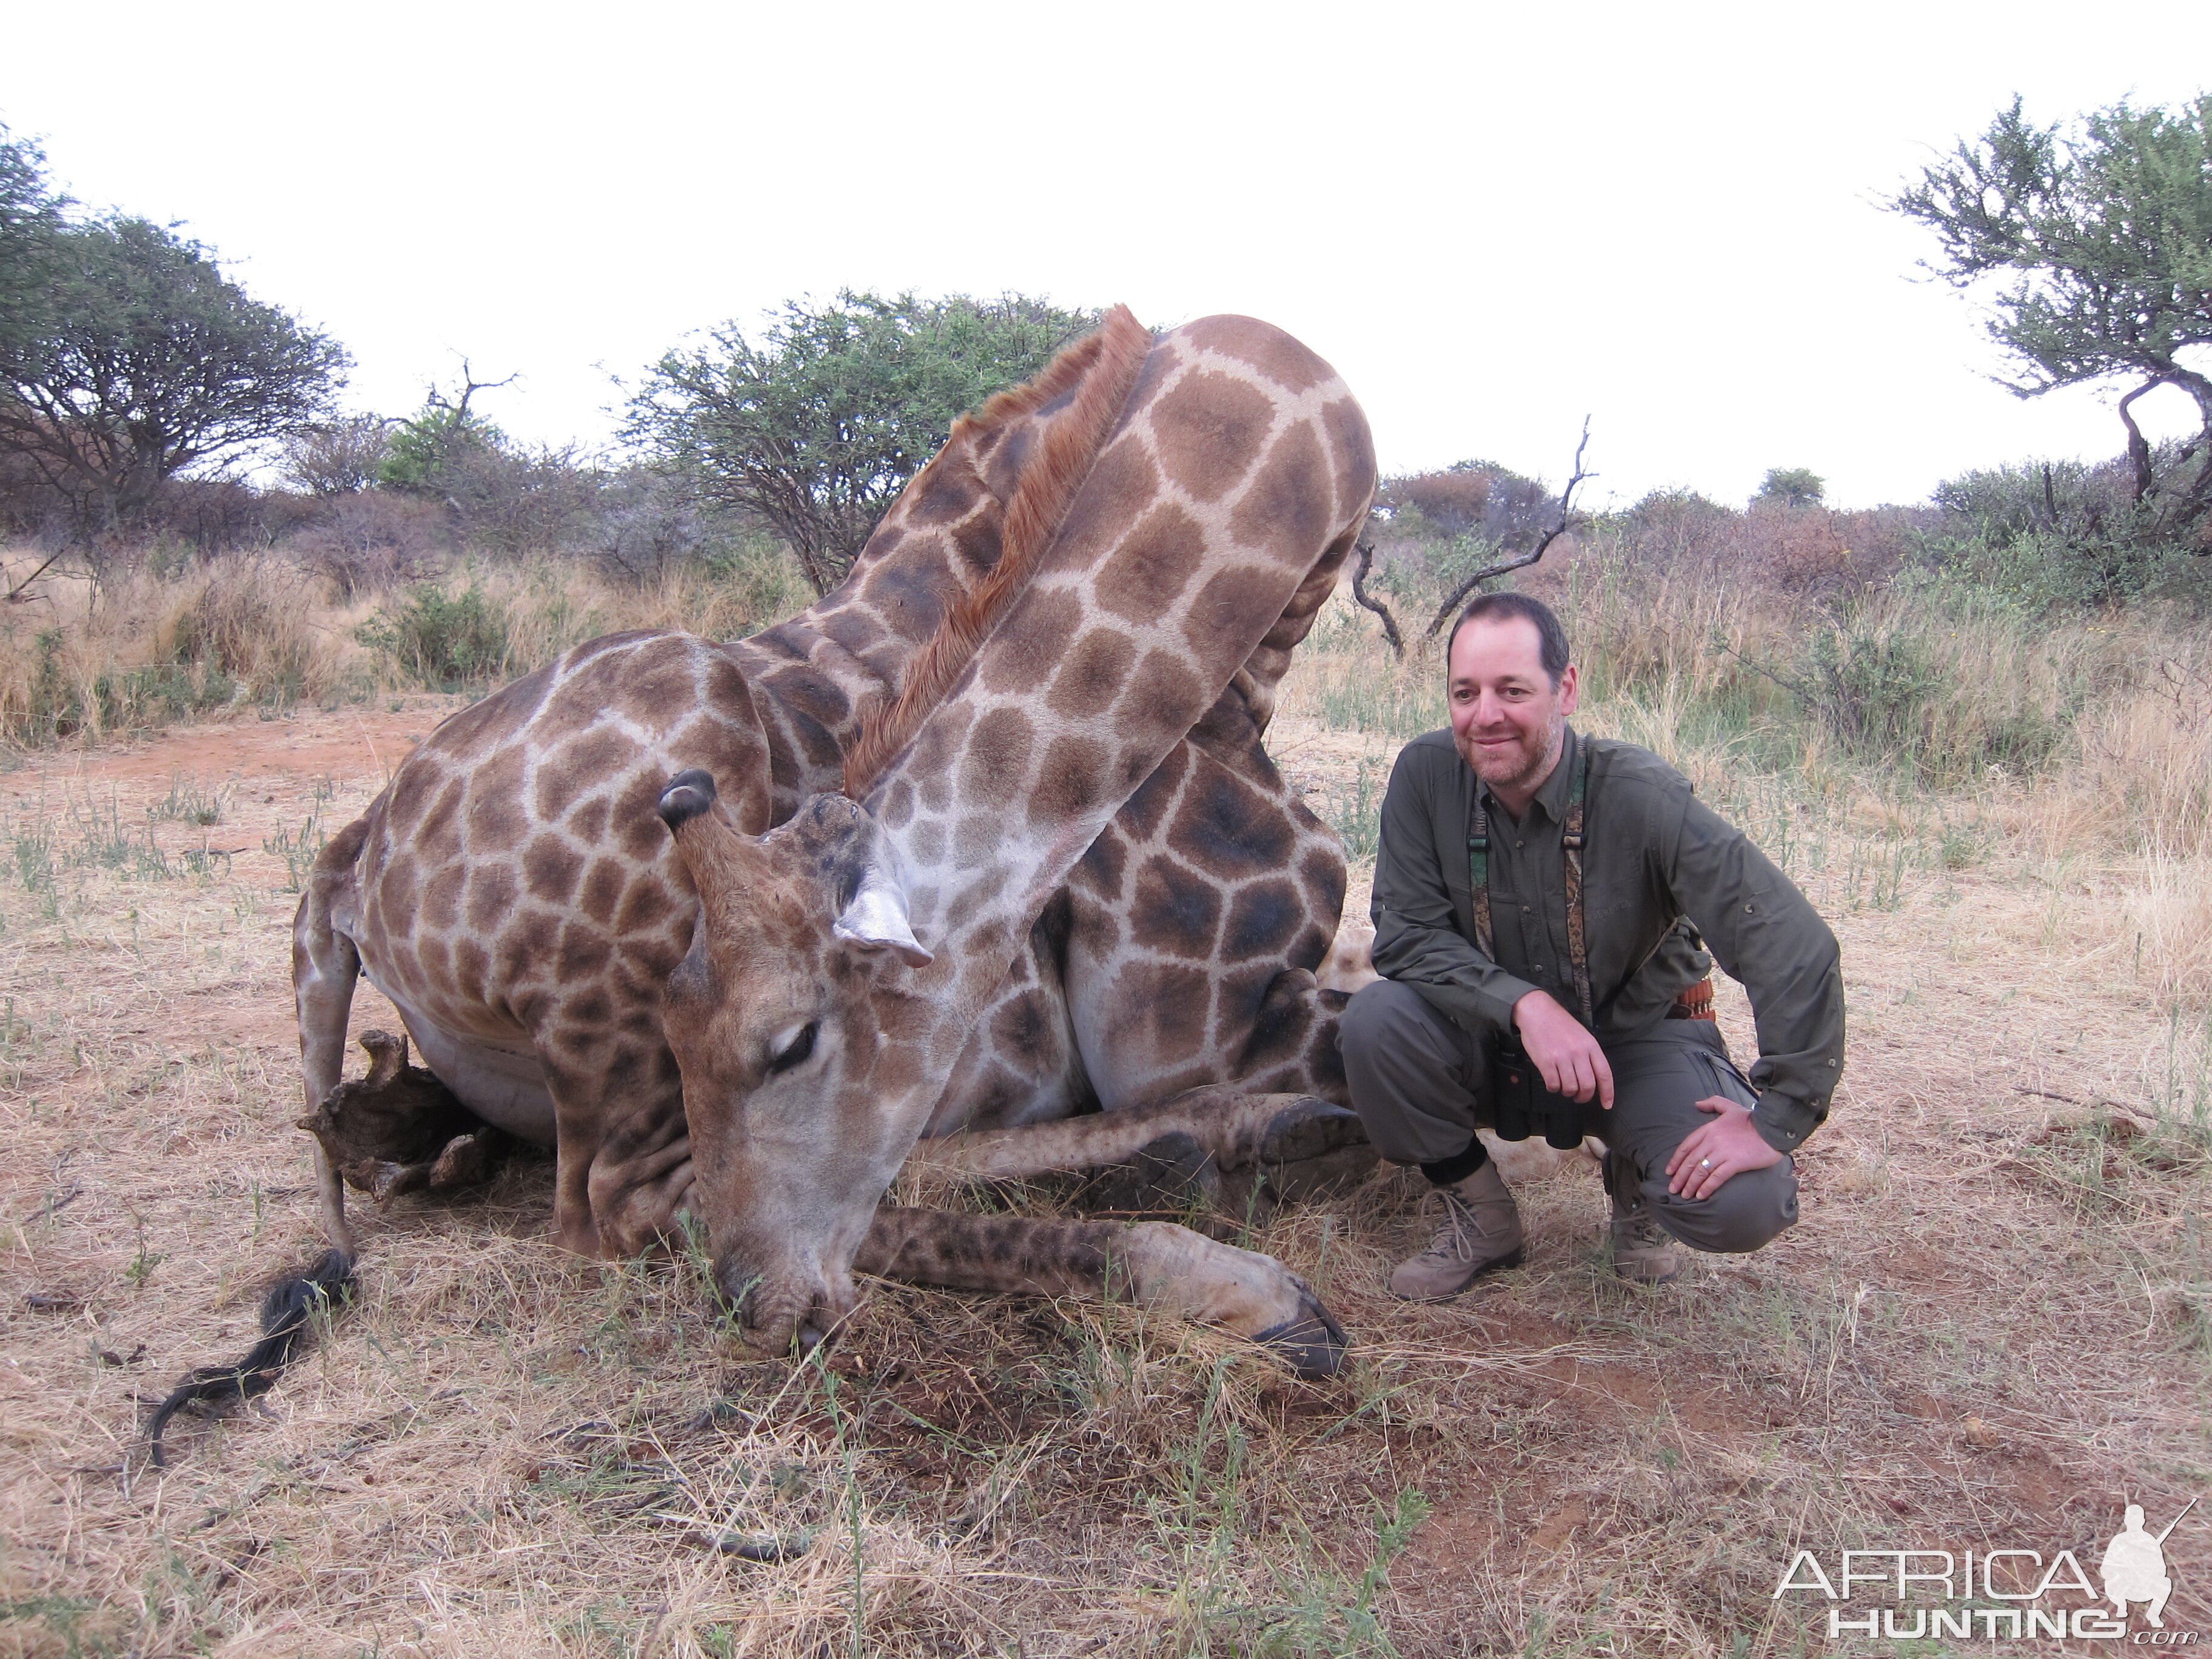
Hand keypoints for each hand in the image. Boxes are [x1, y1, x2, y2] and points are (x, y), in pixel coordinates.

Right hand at [1512, 989, 1613, 1108]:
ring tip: (1564, 1087)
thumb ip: (1589, 1055)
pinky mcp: (1545, 1062)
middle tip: (1579, 1097)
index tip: (1607, 1104)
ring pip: (1570, 1088)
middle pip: (1587, 1086)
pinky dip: (1553, 1088)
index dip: (1607, 1093)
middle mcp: (1578, 1053)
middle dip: (1584, 1097)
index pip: (1604, 1074)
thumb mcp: (1582, 1035)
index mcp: (1590, 1046)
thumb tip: (1594, 1078)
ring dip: (1567, 1093)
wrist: (1537, 1012)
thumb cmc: (1559, 1023)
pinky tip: (1552, 1082)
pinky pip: (1553, 1085)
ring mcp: (1562, 1058)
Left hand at [1666, 1098, 1783, 1198]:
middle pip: (1690, 1161)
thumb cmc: (1752, 1119)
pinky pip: (1716, 1178)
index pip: (1686, 1146)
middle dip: (1680, 1177)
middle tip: (1673, 1189)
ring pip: (1700, 1171)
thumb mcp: (1730, 1107)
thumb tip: (1696, 1104)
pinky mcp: (1735, 1163)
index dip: (1676, 1160)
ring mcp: (1723, 1152)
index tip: (1669, 1171)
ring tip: (1685, 1195)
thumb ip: (1712, 1103)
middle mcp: (1712, 1140)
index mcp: (1709, 1128)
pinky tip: (1701, 1195)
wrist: (1774, 1128)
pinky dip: (1706, 1187)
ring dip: (1690, 1185)